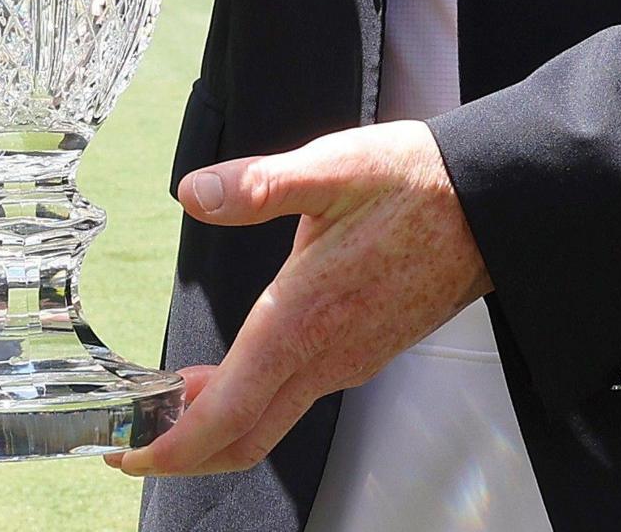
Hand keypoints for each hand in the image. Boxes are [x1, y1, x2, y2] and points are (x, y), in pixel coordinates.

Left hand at [109, 123, 489, 480]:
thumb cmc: (417, 185)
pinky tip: (229, 373)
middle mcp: (327, 355)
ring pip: (272, 419)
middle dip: (184, 453)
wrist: (492, 206)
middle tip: (130, 445)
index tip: (128, 453)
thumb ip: (259, 184)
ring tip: (166, 404)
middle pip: (245, 437)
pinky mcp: (364, 351)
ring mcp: (349, 360)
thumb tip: (195, 192)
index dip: (174, 445)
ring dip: (216, 425)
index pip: (229, 411)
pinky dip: (250, 403)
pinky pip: (296, 397)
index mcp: (305, 318)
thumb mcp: (333, 167)